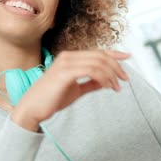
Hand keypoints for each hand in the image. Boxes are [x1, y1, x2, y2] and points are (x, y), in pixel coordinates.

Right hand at [11, 50, 129, 130]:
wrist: (32, 109)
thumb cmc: (50, 100)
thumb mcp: (75, 90)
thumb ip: (90, 84)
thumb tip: (106, 81)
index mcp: (70, 58)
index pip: (97, 52)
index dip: (114, 53)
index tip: (128, 57)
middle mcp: (68, 57)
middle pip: (100, 56)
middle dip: (116, 67)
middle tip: (125, 80)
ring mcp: (65, 63)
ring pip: (98, 62)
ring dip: (111, 75)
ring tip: (116, 87)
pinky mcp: (65, 73)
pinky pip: (91, 70)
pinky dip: (103, 77)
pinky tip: (107, 86)